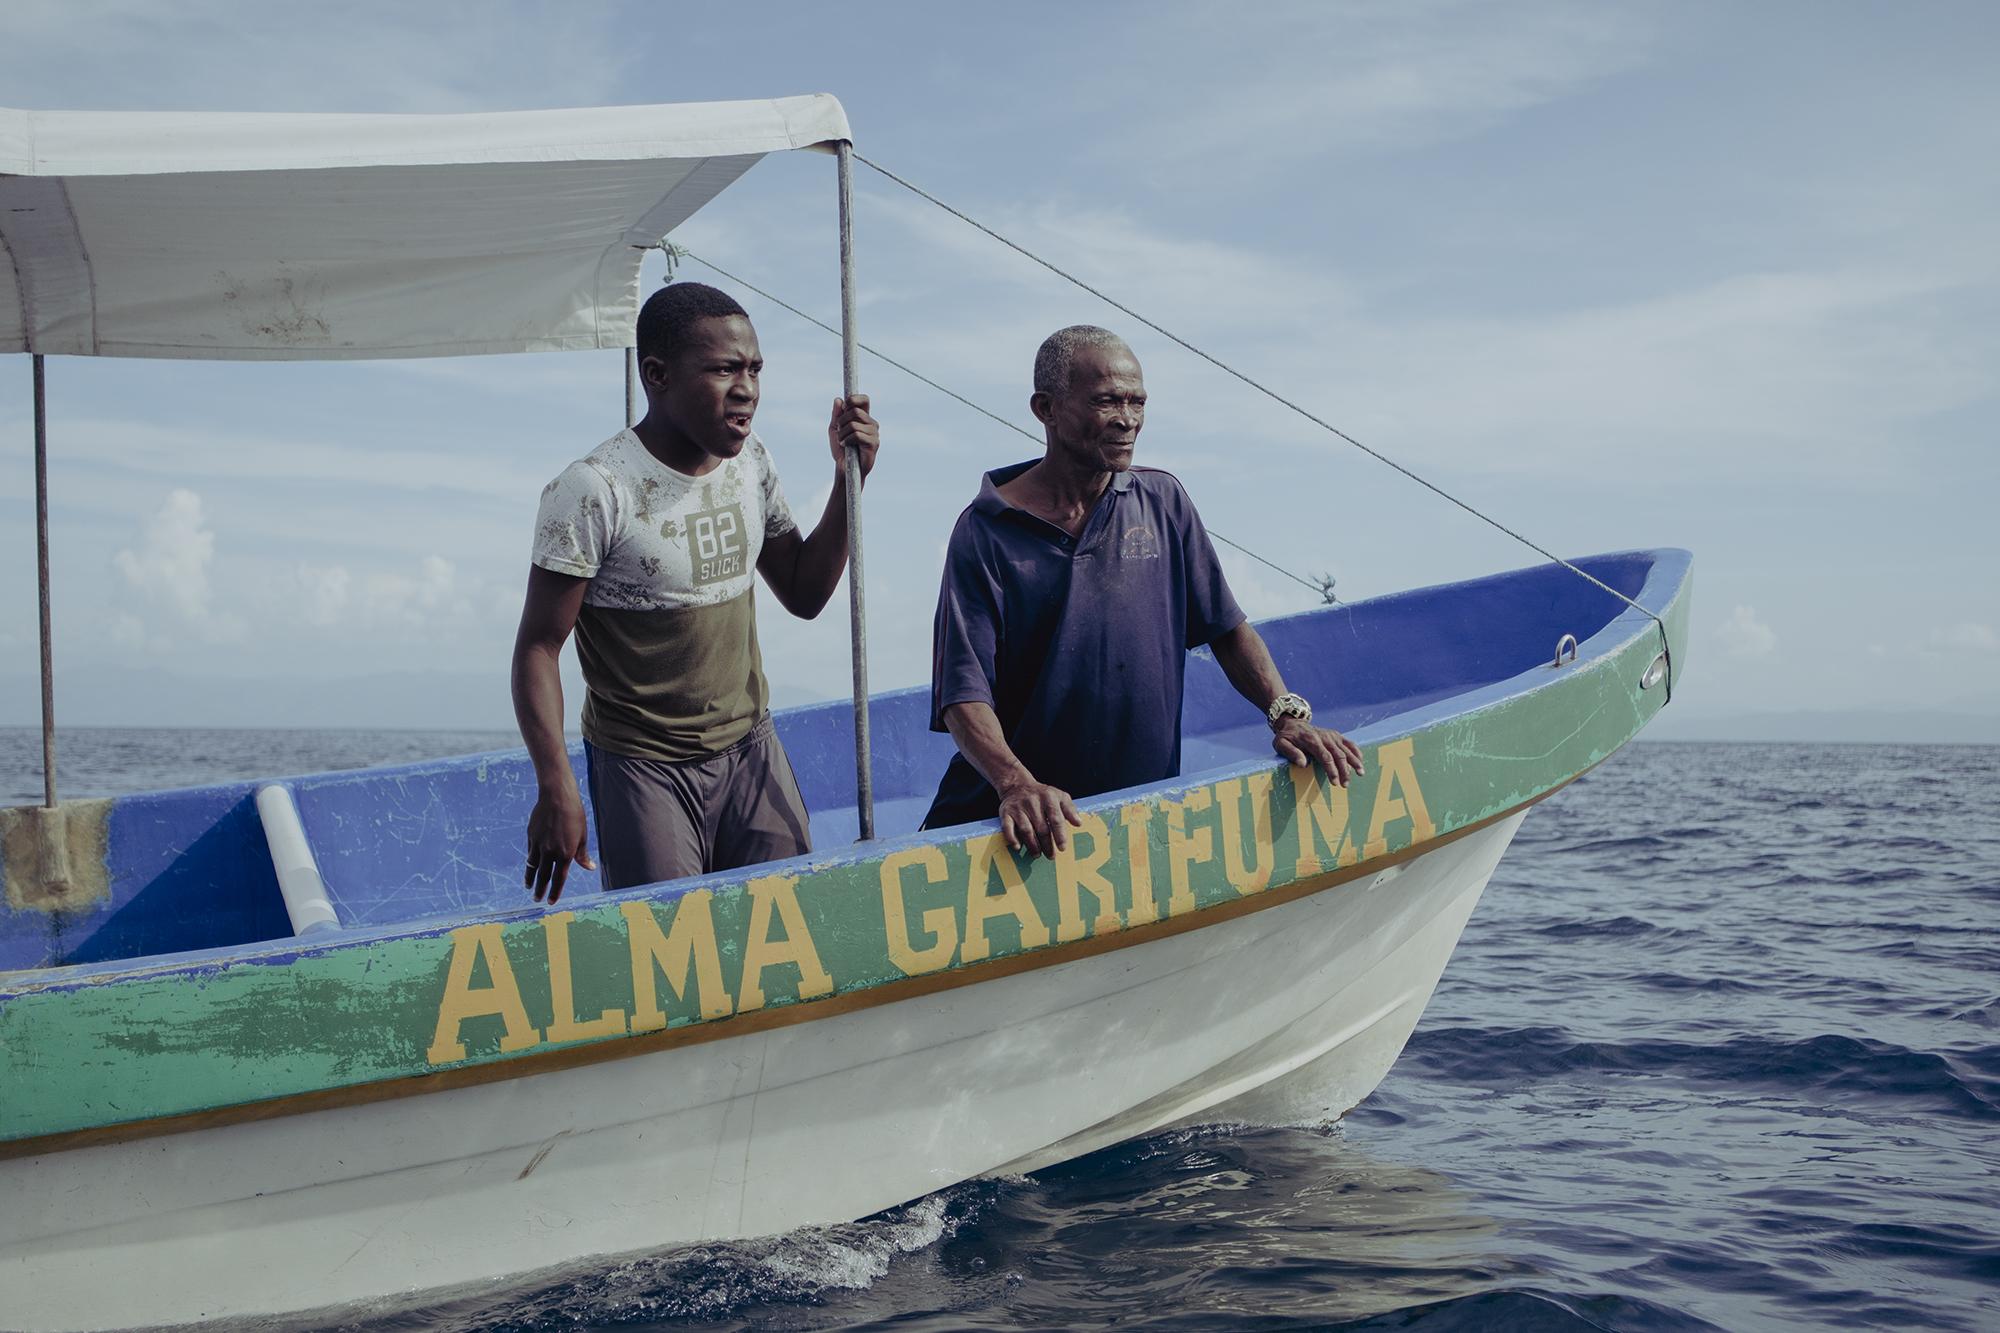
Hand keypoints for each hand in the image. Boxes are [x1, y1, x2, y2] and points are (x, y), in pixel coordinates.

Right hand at [524, 782, 594, 903]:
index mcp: (566, 853)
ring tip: (529, 888)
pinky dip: (530, 863)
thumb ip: (582, 854)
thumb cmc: (574, 815)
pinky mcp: (531, 836)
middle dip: (541, 890)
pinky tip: (530, 867)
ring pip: (533, 867)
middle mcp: (551, 851)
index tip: (551, 901)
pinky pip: (530, 853)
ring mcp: (539, 844)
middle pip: (544, 876)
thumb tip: (590, 868)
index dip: (555, 891)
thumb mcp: (583, 835)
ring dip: (531, 879)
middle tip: (537, 900)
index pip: (559, 878)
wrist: (557, 797)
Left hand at [828, 394, 878, 479]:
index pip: (864, 400)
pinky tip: (846, 446)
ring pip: (854, 424)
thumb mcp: (835, 429)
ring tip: (842, 441)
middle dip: (841, 421)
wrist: (844, 468)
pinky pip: (857, 434)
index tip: (844, 407)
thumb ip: (836, 415)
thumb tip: (839, 400)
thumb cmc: (841, 450)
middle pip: (855, 411)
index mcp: (864, 418)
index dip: (854, 399)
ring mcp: (874, 433)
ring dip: (842, 433)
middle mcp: (871, 423)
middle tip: (840, 431)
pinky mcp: (874, 443)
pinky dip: (847, 440)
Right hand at [996, 776, 1082, 856]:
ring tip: (1037, 854)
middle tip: (1051, 856)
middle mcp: (1033, 802)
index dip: (1060, 835)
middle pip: (1041, 828)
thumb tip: (1078, 823)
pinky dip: (1012, 838)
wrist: (1017, 785)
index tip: (1062, 848)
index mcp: (1049, 798)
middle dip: (1047, 844)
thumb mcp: (1059, 796)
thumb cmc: (1042, 794)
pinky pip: (1007, 828)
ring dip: (1032, 845)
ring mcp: (1018, 808)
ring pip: (1026, 830)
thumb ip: (1070, 809)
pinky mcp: (1006, 812)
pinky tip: (1018, 847)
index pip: (1056, 818)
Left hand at [1273, 719, 1364, 786]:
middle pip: (1339, 755)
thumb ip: (1291, 752)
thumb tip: (1302, 764)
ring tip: (1361, 774)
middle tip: (1345, 785)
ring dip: (1355, 762)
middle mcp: (1325, 737)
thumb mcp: (1281, 743)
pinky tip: (1361, 762)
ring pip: (1347, 750)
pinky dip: (1356, 752)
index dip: (1331, 770)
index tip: (1335, 782)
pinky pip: (1350, 743)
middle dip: (1344, 771)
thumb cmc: (1286, 737)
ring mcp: (1332, 736)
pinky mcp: (1336, 735)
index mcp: (1312, 740)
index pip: (1325, 757)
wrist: (1293, 723)